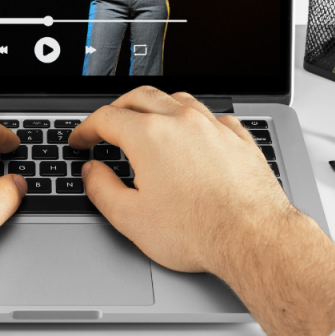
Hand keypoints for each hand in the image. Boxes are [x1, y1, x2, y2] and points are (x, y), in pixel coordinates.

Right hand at [68, 86, 293, 274]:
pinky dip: (194, 119)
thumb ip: (102, 189)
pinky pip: (211, 115)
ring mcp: (213, 126)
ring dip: (155, 106)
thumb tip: (92, 172)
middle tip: (106, 126)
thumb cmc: (197, 231)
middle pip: (139, 97)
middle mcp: (181, 121)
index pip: (106, 118)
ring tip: (146, 122)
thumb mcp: (130, 218)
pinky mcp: (238, 139)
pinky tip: (193, 133)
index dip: (86, 129)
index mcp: (149, 135)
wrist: (253, 238)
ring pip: (177, 99)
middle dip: (116, 108)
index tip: (81, 140)